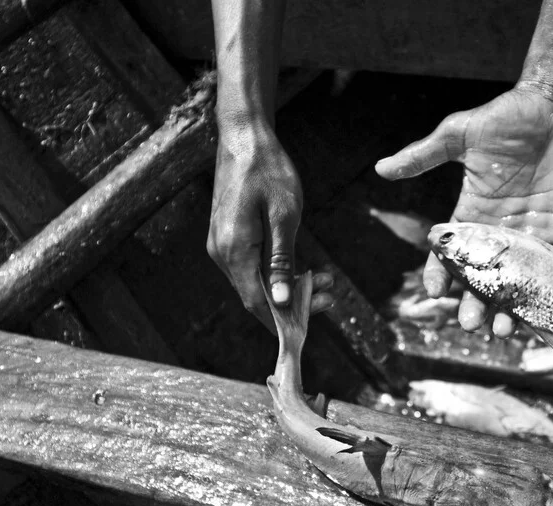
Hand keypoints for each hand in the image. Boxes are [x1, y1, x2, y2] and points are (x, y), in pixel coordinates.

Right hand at [208, 124, 333, 331]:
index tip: (314, 321)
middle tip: (330, 296)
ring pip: (257, 281)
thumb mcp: (285, 217)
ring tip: (324, 279)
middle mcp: (222, 253)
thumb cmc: (268, 170)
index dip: (283, 320)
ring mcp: (223, 245)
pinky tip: (305, 268)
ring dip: (290, 286)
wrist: (244, 136)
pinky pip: (254, 266)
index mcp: (234, 250)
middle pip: (257, 295)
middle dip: (295, 302)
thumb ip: (282, 262)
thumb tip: (282, 302)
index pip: (256, 302)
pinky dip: (279, 271)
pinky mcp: (230, 237)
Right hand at [375, 84, 552, 335]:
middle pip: (485, 278)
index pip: (451, 253)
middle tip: (472, 324)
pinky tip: (551, 314)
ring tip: (505, 330)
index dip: (440, 275)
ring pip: (521, 282)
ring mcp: (534, 235)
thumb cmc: (508, 115)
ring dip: (513, 308)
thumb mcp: (460, 134)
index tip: (435, 293)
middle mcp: (501, 232)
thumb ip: (424, 155)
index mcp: (473, 214)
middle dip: (476, 304)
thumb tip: (382, 168)